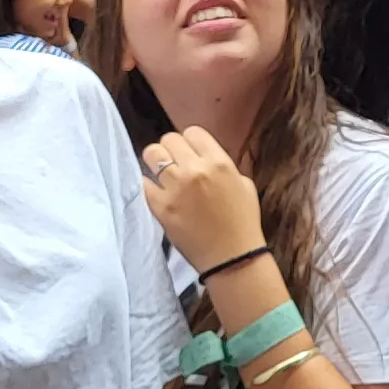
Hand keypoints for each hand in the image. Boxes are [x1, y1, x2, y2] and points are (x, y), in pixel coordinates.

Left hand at [138, 129, 265, 272]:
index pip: (193, 132)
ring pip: (151, 154)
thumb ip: (223, 166)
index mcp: (219, 162)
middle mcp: (195, 170)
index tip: (191, 153)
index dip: (190, 142)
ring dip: (155, 162)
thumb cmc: (243, 222)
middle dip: (171, 150)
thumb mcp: (244, 185)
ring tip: (162, 174)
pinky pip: (144, 183)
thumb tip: (205, 159)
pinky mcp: (160, 206)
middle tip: (175, 163)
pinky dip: (150, 186)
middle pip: (169, 139)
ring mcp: (175, 188)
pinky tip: (158, 193)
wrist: (232, 257)